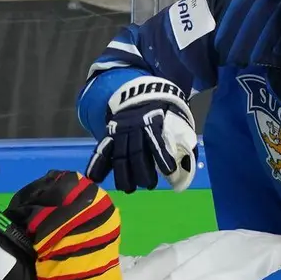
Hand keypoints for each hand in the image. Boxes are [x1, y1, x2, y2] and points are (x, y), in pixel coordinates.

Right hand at [84, 76, 197, 192]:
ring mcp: (119, 132)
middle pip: (137, 152)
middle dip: (142, 171)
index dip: (162, 157)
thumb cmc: (162, 109)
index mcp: (152, 122)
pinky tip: (94, 178)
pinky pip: (102, 150)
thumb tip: (187, 160)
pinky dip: (97, 164)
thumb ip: (180, 136)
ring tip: (128, 189)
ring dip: (123, 174)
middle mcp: (134, 128)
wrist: (139, 91)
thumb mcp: (175, 115)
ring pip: (119, 155)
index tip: (169, 171)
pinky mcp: (110, 135)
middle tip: (149, 185)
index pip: (157, 141)